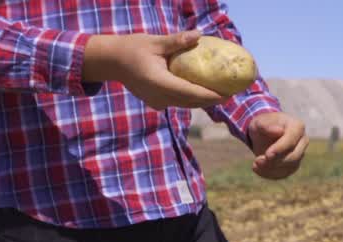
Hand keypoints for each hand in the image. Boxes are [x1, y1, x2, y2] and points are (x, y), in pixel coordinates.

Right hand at [84, 31, 226, 109]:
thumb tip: (199, 35)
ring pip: (185, 104)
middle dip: (212, 100)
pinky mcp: (156, 102)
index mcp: (160, 83)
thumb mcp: (155, 42)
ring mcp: (157, 102)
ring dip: (202, 101)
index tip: (227, 94)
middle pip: (191, 102)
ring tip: (220, 94)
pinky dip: (191, 99)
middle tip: (231, 94)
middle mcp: (160, 97)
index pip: (191, 92)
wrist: (111, 62)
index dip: (210, 96)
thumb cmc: (132, 48)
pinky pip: (178, 102)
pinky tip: (202, 92)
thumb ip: (177, 42)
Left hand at [247, 112, 307, 179]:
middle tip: (257, 161)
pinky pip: (284, 174)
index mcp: (297, 126)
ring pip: (289, 167)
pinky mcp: (294, 165)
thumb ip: (266, 126)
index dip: (280, 149)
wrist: (264, 133)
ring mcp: (300, 154)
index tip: (267, 155)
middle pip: (293, 156)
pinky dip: (270, 174)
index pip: (292, 141)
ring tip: (255, 165)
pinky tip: (257, 169)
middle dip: (275, 161)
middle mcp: (303, 141)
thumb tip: (279, 131)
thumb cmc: (263, 125)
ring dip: (271, 169)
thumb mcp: (259, 122)